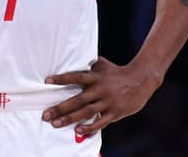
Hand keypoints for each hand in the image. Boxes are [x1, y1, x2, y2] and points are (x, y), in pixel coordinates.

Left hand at [41, 57, 159, 136]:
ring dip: (70, 119)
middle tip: (46, 115)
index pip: (76, 77)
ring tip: (56, 124)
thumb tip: (73, 54)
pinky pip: (101, 123)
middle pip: (78, 100)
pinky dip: (89, 128)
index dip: (62, 78)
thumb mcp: (103, 64)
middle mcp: (101, 89)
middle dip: (60, 108)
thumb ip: (88, 64)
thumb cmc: (117, 72)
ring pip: (86, 112)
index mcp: (96, 77)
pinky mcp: (115, 113)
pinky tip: (79, 131)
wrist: (141, 80)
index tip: (47, 81)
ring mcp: (108, 102)